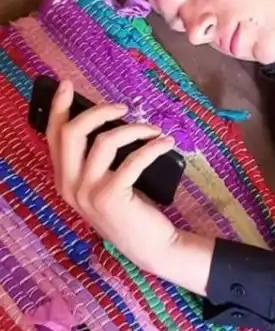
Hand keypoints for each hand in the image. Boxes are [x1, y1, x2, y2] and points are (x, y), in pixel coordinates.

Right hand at [47, 80, 213, 292]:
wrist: (150, 245)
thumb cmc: (130, 207)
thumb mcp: (104, 181)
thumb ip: (96, 158)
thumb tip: (106, 118)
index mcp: (64, 180)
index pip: (53, 137)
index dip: (58, 108)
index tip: (66, 85)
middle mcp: (69, 186)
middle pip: (72, 132)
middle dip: (99, 111)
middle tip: (124, 107)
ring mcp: (87, 193)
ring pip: (105, 141)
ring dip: (135, 129)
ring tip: (154, 130)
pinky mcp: (111, 197)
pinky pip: (133, 159)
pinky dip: (152, 146)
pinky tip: (165, 143)